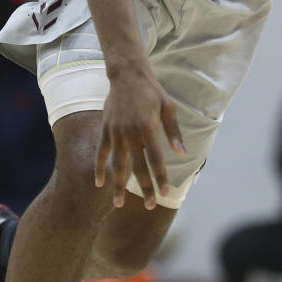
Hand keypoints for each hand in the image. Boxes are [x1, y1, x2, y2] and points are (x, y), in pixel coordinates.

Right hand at [94, 66, 185, 209]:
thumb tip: (182, 153)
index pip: (155, 159)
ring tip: (118, 204)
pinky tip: (100, 184)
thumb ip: (173, 132)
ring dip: (118, 185)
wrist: (127, 76)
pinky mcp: (105, 130)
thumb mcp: (168, 108)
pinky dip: (99, 168)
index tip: (164, 194)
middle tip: (149, 206)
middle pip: (137, 166)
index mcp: (147, 128)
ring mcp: (115, 133)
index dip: (160, 177)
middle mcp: (130, 133)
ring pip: (117, 164)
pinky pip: (101, 154)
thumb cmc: (152, 91)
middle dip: (143, 187)